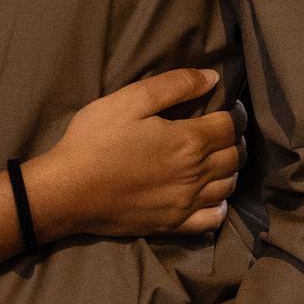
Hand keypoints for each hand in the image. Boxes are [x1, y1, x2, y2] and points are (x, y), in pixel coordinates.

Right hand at [23, 68, 242, 240]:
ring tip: (219, 158)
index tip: (232, 108)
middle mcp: (195, 175)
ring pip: (228, 186)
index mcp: (188, 141)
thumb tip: (212, 78)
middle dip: (235, 140)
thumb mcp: (130, 100)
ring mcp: (186, 204)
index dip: (236, 115)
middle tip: (225, 130)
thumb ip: (174, 85)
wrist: (67, 191)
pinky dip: (220, 206)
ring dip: (230, 170)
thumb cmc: (95, 140)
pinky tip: (212, 196)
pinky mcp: (173, 225)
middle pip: (233, 157)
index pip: (230, 127)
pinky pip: (212, 219)